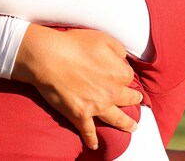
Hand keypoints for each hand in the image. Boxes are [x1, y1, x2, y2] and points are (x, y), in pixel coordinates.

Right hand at [12, 25, 142, 149]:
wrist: (49, 57)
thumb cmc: (73, 44)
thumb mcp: (102, 38)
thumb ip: (118, 50)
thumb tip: (124, 60)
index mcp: (120, 73)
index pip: (128, 76)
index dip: (123, 74)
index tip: (120, 74)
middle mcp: (112, 92)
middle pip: (128, 98)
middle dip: (133, 99)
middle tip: (136, 101)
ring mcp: (97, 107)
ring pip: (116, 118)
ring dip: (126, 124)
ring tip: (133, 127)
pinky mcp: (80, 115)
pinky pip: (89, 131)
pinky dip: (92, 140)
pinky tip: (94, 145)